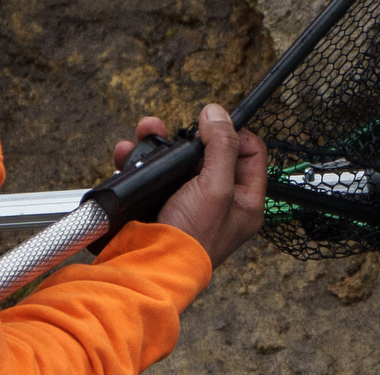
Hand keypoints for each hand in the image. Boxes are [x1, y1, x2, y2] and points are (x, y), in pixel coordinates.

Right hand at [112, 105, 264, 266]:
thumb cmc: (190, 237)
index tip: (213, 123)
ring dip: (161, 142)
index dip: (235, 133)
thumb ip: (221, 147)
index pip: (251, 153)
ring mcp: (190, 201)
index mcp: (245, 201)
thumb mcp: (215, 188)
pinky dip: (142, 160)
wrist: (149, 266)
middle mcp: (220, 200)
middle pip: (213, 152)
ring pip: (180, 159)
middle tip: (178, 129)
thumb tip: (217, 113)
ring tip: (147, 131)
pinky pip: (155, 172)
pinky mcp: (162, 202)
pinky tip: (127, 152)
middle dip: (191, 135)